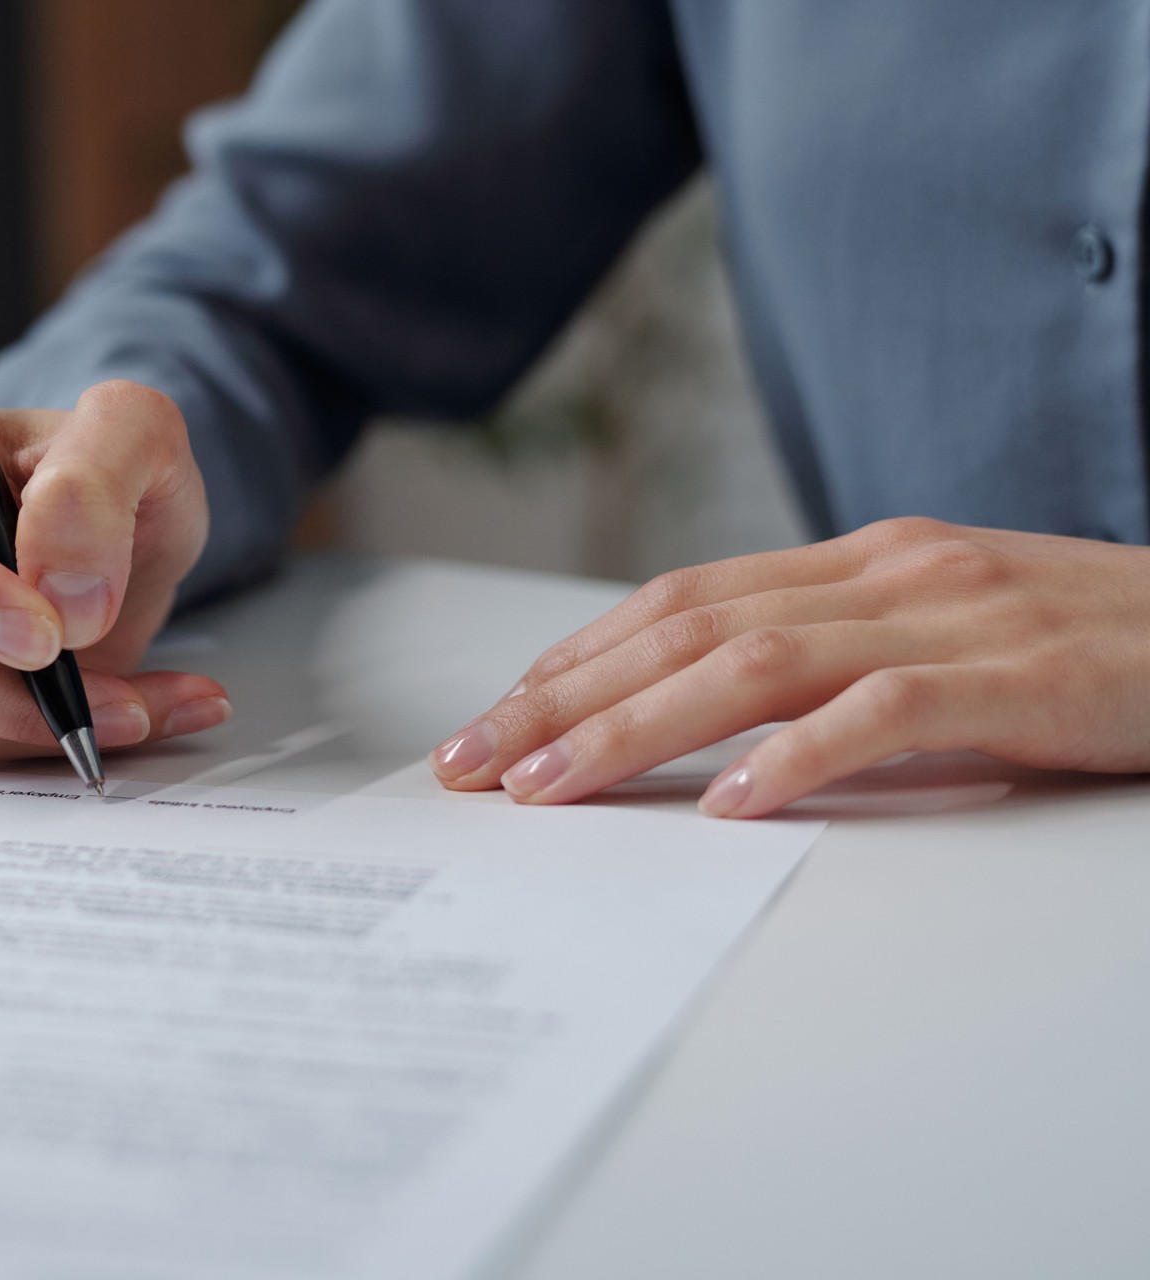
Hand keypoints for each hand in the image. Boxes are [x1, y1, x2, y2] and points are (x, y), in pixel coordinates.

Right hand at [0, 380, 230, 765]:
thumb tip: (62, 592)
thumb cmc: (85, 469)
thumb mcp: (129, 432)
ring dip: (47, 726)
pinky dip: (51, 741)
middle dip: (7, 692)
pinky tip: (132, 711)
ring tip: (147, 705)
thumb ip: (96, 480)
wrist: (94, 532)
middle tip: (118, 695)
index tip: (46, 630)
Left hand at [428, 517, 1149, 816]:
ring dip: (633, 729)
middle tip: (472, 761)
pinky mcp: (1018, 675)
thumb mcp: (935, 635)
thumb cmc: (1083, 646)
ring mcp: (950, 618)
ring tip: (549, 786)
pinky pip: (883, 714)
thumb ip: (828, 660)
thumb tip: (702, 727)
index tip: (493, 717)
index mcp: (856, 562)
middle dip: (561, 697)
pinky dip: (797, 758)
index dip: (572, 658)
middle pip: (683, 629)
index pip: (675, 601)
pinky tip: (728, 804)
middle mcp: (884, 574)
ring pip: (752, 666)